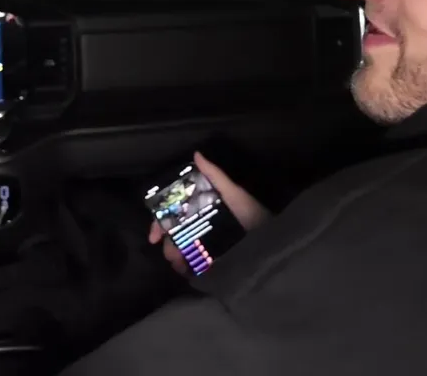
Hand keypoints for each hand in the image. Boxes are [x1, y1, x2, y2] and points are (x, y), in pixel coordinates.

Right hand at [148, 152, 268, 274]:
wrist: (272, 243)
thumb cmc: (253, 215)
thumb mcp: (234, 194)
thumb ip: (215, 176)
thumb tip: (196, 154)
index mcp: (205, 209)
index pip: (176, 215)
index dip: (162, 223)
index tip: (154, 236)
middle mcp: (204, 226)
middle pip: (177, 235)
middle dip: (169, 244)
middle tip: (170, 255)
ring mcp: (209, 246)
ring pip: (183, 252)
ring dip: (177, 258)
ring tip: (180, 264)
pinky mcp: (217, 264)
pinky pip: (196, 268)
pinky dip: (188, 270)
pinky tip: (188, 273)